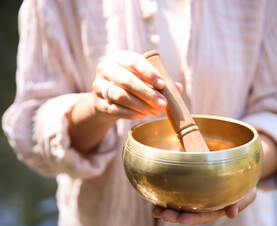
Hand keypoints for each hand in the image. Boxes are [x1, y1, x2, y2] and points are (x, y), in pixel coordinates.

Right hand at [68, 50, 182, 151]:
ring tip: (156, 111)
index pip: (134, 61)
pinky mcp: (98, 104)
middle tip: (163, 104)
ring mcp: (99, 86)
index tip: (163, 84)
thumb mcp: (142, 79)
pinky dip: (132, 113)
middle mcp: (106, 69)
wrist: (106, 102)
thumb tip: (178, 88)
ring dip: (141, 105)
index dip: (149, 73)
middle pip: (127, 80)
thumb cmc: (130, 86)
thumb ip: (158, 81)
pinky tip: (143, 115)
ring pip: (120, 95)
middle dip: (148, 93)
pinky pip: (115, 109)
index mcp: (119, 58)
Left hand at [152, 188, 256, 224]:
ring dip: (166, 208)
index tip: (181, 219)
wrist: (239, 164)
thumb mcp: (248, 191)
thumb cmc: (244, 181)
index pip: (203, 215)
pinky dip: (165, 193)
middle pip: (188, 212)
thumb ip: (240, 202)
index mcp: (216, 208)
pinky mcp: (190, 183)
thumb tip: (232, 215)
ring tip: (155, 210)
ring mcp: (196, 194)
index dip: (192, 218)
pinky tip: (155, 196)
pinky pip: (176, 189)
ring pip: (179, 203)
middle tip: (162, 215)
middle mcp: (204, 203)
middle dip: (174, 215)